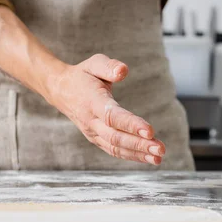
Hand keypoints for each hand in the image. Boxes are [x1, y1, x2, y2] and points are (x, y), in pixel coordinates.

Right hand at [46, 54, 164, 164]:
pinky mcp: (96, 139)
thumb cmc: (83, 75)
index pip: (112, 116)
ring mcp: (92, 132)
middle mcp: (91, 121)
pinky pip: (114, 150)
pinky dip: (131, 156)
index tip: (150, 131)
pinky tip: (148, 158)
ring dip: (138, 154)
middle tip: (160, 150)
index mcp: (92, 101)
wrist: (61, 90)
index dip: (131, 124)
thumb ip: (109, 66)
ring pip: (115, 147)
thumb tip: (123, 71)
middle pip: (116, 137)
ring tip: (158, 157)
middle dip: (139, 144)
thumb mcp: (94, 63)